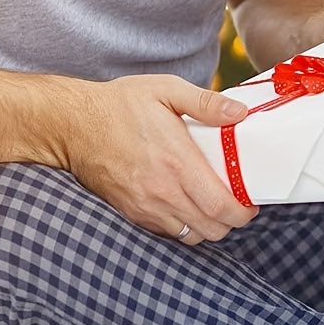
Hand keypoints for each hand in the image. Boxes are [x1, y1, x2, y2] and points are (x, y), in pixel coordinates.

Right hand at [61, 75, 259, 243]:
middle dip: (231, 223)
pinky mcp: (130, 212)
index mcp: (175, 162)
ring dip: (208, 227)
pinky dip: (184, 227)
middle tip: (239, 205)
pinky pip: (166, 232)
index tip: (251, 205)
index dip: (242, 213)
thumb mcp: (166, 89)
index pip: (218, 206)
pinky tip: (189, 207)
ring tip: (216, 206)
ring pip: (189, 236)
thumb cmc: (120, 104)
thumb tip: (240, 112)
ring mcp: (143, 206)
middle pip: (209, 229)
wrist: (71, 124)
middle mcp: (161, 191)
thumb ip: (206, 102)